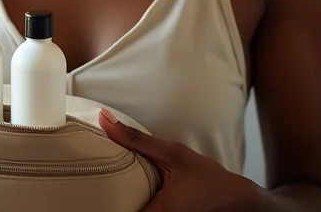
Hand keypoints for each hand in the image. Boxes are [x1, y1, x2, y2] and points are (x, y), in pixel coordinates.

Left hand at [98, 109, 260, 210]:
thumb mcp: (171, 153)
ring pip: (128, 210)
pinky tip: (123, 191)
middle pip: (119, 211)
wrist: (237, 200)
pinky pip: (140, 211)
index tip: (83, 192)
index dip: (98, 204)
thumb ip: (135, 139)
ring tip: (102, 186)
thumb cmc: (207, 177)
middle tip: (88, 184)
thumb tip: (103, 119)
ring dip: (118, 201)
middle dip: (106, 200)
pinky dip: (130, 202)